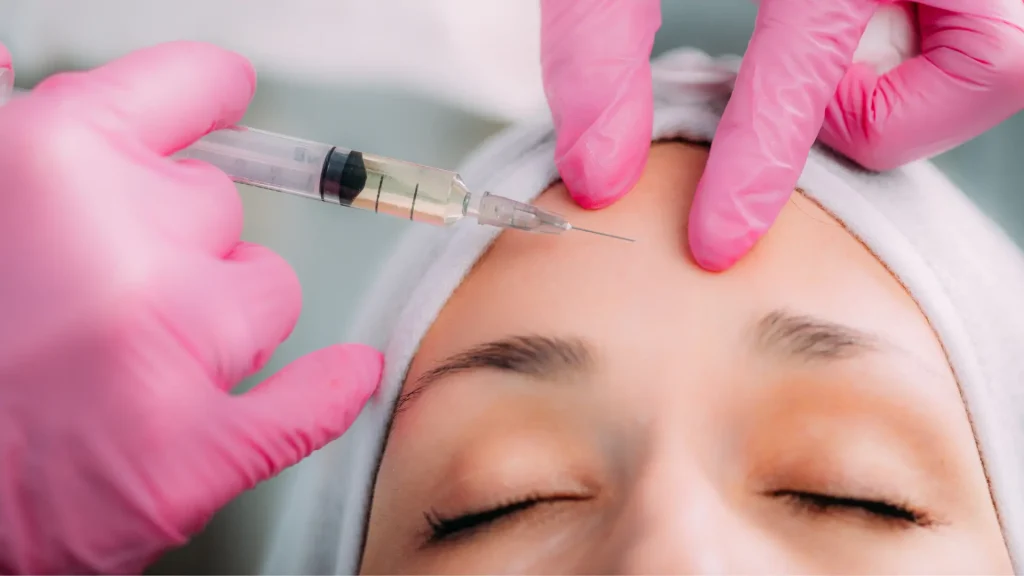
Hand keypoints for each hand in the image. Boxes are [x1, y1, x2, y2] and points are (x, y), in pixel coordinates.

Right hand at [0, 42, 381, 572]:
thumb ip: (1, 131)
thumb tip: (8, 63)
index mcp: (55, 161)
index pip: (186, 86)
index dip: (207, 94)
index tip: (223, 99)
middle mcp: (125, 244)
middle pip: (221, 206)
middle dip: (179, 241)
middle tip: (105, 289)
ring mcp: (168, 349)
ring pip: (266, 293)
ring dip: (220, 319)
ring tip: (129, 359)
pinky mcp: (190, 452)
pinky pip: (306, 405)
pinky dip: (326, 391)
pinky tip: (344, 375)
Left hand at [541, 0, 1023, 270]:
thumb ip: (599, 41)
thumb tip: (596, 172)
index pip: (813, 44)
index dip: (761, 155)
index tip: (718, 240)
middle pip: (980, 67)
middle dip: (871, 116)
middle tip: (797, 96)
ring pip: (999, 61)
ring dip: (907, 89)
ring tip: (827, 52)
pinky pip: (989, 36)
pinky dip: (923, 56)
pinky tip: (860, 22)